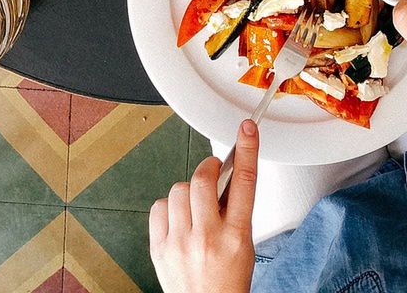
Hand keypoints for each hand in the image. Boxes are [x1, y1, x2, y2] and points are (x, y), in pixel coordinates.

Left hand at [150, 120, 257, 292]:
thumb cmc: (227, 283)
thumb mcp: (244, 246)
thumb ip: (236, 211)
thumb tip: (227, 176)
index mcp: (236, 236)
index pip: (245, 182)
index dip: (246, 149)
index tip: (246, 129)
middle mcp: (208, 237)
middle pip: (203, 178)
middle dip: (208, 168)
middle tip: (212, 172)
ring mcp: (181, 242)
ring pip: (178, 189)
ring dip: (188, 191)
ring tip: (196, 207)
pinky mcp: (160, 247)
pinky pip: (160, 206)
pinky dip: (169, 207)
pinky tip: (179, 219)